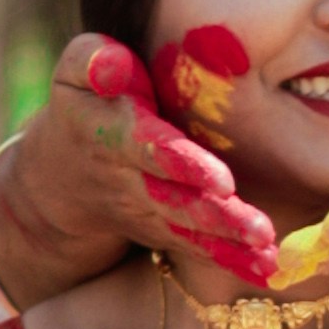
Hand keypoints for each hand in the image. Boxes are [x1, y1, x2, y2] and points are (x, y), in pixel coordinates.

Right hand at [0, 37, 279, 298]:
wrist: (60, 174)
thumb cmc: (85, 103)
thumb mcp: (74, 70)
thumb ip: (93, 60)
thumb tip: (112, 65)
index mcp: (109, 132)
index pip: (145, 148)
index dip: (180, 163)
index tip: (219, 179)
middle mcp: (126, 180)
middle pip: (173, 199)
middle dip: (215, 216)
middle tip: (258, 228)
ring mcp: (143, 212)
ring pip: (186, 230)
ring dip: (228, 243)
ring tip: (267, 250)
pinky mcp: (160, 231)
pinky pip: (195, 249)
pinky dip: (230, 261)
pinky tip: (266, 268)